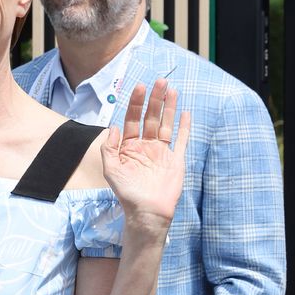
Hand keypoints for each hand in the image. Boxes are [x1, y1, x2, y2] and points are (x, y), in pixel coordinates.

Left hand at [100, 79, 190, 225]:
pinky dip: (184, 126)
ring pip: (166, 124)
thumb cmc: (127, 194)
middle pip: (151, 117)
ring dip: (169, 107)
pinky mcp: (176, 160)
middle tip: (160, 81)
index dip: (136, 103)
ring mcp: (162, 152)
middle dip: (155, 99)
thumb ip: (109, 148)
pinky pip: (181, 140)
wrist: (147, 213)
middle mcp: (146, 146)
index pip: (133, 119)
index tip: (140, 87)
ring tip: (171, 89)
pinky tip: (185, 112)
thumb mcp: (111, 170)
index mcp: (130, 147)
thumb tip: (113, 126)